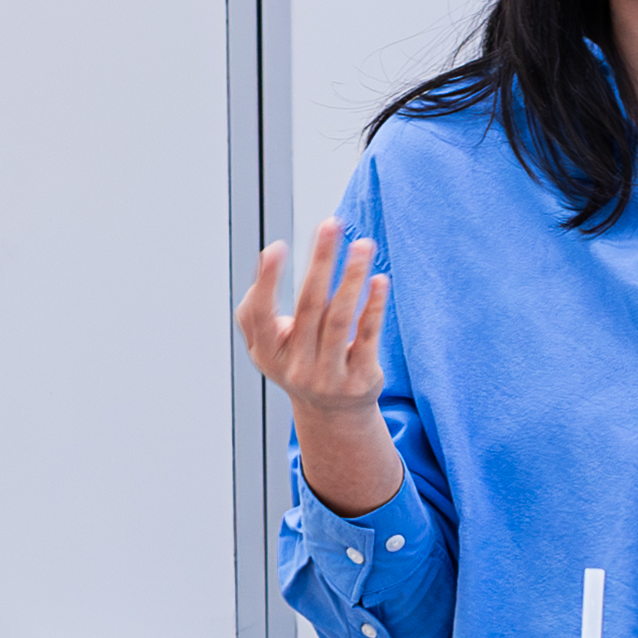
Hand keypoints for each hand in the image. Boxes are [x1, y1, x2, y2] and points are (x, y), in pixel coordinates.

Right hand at [236, 218, 401, 517]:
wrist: (332, 413)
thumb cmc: (299, 361)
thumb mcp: (268, 345)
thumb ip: (258, 309)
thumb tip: (265, 260)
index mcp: (267, 354)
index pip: (260, 314)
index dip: (266, 281)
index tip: (276, 247)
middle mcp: (295, 367)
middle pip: (309, 306)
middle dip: (319, 261)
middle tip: (330, 224)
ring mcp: (328, 376)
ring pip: (340, 318)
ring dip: (351, 277)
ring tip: (362, 244)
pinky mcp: (360, 379)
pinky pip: (368, 336)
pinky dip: (374, 306)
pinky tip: (379, 279)